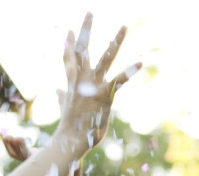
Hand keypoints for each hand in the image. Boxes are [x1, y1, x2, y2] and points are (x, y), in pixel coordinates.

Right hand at [55, 14, 139, 151]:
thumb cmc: (69, 127)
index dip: (68, 44)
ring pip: (105, 58)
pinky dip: (130, 71)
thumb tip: (58, 91)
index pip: (68, 58)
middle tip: (89, 12)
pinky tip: (141, 61)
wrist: (71, 141)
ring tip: (124, 27)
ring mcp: (93, 85)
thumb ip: (62, 97)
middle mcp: (81, 79)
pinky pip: (119, 80)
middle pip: (83, 49)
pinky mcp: (104, 95)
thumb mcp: (65, 107)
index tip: (69, 31)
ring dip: (115, 41)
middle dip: (85, 30)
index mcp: (72, 82)